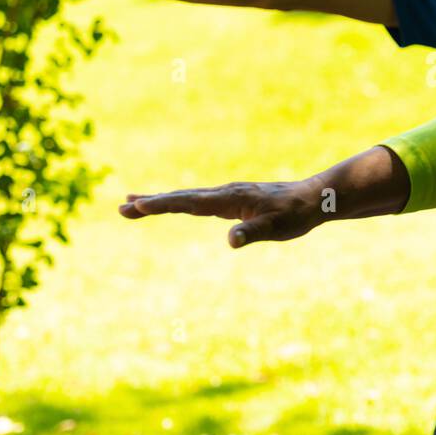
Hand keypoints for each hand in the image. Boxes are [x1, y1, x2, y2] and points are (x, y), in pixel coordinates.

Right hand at [118, 180, 324, 247]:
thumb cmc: (296, 215)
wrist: (315, 199)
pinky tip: (173, 204)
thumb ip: (252, 233)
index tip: (136, 205)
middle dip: (151, 203)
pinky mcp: (231, 199)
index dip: (162, 204)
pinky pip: (197, 200)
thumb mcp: (276, 228)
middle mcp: (224, 193)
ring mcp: (227, 195)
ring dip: (159, 200)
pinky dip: (178, 201)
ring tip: (132, 203)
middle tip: (120, 207)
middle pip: (180, 198)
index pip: (188, 202)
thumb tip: (230, 241)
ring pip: (186, 197)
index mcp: (229, 198)